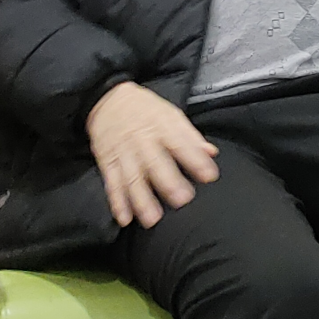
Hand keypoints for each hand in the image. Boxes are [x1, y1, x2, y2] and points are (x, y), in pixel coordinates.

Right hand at [85, 81, 219, 228]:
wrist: (107, 99)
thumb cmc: (145, 109)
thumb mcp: (171, 114)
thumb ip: (191, 136)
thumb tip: (211, 152)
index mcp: (162, 127)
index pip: (181, 143)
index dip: (196, 160)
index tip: (210, 176)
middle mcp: (142, 141)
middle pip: (155, 163)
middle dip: (168, 182)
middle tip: (182, 200)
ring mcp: (124, 153)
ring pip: (132, 178)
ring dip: (141, 200)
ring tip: (152, 219)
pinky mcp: (107, 162)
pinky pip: (112, 184)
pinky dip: (117, 202)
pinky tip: (125, 218)